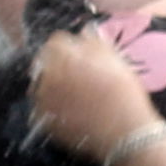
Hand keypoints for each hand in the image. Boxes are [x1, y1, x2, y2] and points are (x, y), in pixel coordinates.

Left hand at [23, 21, 152, 160]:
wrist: (125, 134)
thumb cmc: (124, 94)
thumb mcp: (116, 61)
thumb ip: (95, 42)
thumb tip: (84, 32)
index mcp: (64, 57)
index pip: (55, 42)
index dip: (69, 46)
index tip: (79, 54)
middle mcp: (47, 75)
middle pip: (44, 62)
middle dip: (57, 65)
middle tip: (76, 76)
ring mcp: (43, 100)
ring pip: (41, 86)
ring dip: (52, 86)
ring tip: (73, 96)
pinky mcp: (44, 121)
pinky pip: (42, 108)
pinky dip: (52, 108)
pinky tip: (70, 112)